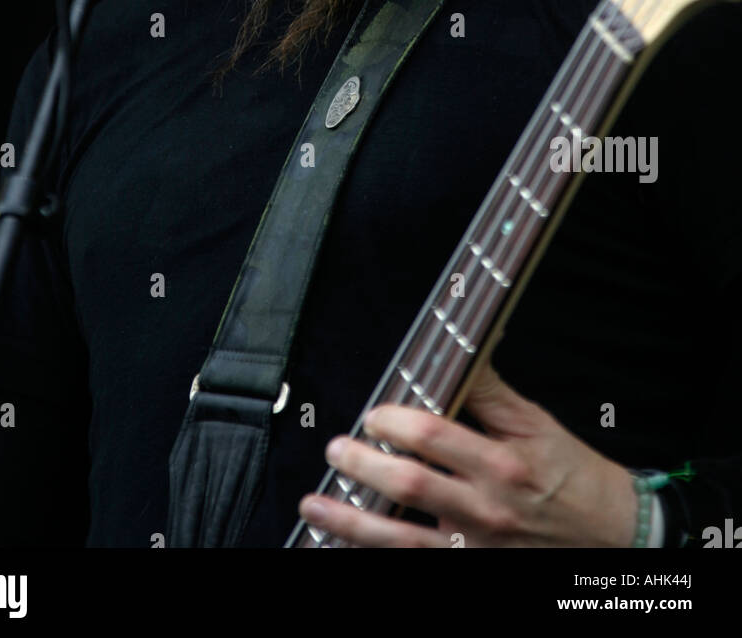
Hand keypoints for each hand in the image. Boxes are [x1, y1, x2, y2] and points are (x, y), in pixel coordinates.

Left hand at [298, 361, 638, 547]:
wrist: (608, 534)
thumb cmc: (569, 474)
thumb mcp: (536, 423)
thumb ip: (489, 392)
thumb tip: (457, 351)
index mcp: (503, 466)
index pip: (438, 439)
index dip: (397, 422)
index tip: (375, 412)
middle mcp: (486, 512)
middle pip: (412, 489)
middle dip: (365, 467)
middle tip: (337, 450)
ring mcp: (475, 550)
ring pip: (402, 543)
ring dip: (352, 525)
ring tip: (315, 505)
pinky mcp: (470, 571)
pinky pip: (415, 567)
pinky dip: (376, 557)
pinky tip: (343, 545)